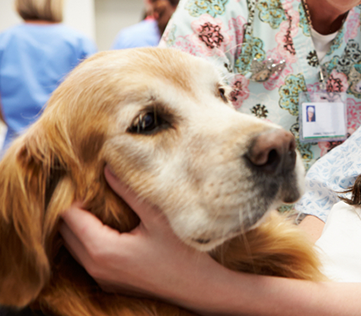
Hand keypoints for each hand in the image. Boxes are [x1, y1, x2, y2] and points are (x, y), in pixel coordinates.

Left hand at [59, 167, 218, 301]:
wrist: (197, 288)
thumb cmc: (182, 253)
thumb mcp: (157, 217)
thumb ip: (129, 192)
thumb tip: (108, 168)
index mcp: (102, 250)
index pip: (69, 216)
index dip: (76, 196)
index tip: (92, 183)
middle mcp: (95, 267)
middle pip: (66, 231)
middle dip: (75, 209)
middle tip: (95, 192)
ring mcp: (101, 278)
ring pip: (74, 246)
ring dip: (81, 226)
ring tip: (101, 207)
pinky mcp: (109, 283)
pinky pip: (87, 258)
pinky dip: (89, 241)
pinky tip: (111, 228)